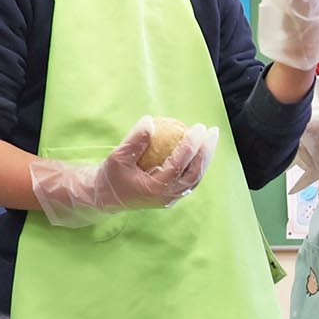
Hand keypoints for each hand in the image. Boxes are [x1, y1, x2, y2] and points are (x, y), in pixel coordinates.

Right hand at [28, 121, 218, 227]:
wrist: (106, 197)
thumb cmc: (111, 176)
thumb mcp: (118, 157)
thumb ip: (134, 141)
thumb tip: (150, 121)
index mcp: (156, 189)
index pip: (179, 166)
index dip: (191, 145)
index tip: (198, 128)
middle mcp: (168, 196)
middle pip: (195, 173)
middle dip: (206, 151)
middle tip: (212, 130)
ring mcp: (172, 198)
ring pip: (195, 178)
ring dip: (205, 157)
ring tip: (210, 137)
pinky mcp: (172, 195)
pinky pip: (189, 178)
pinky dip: (196, 163)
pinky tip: (200, 148)